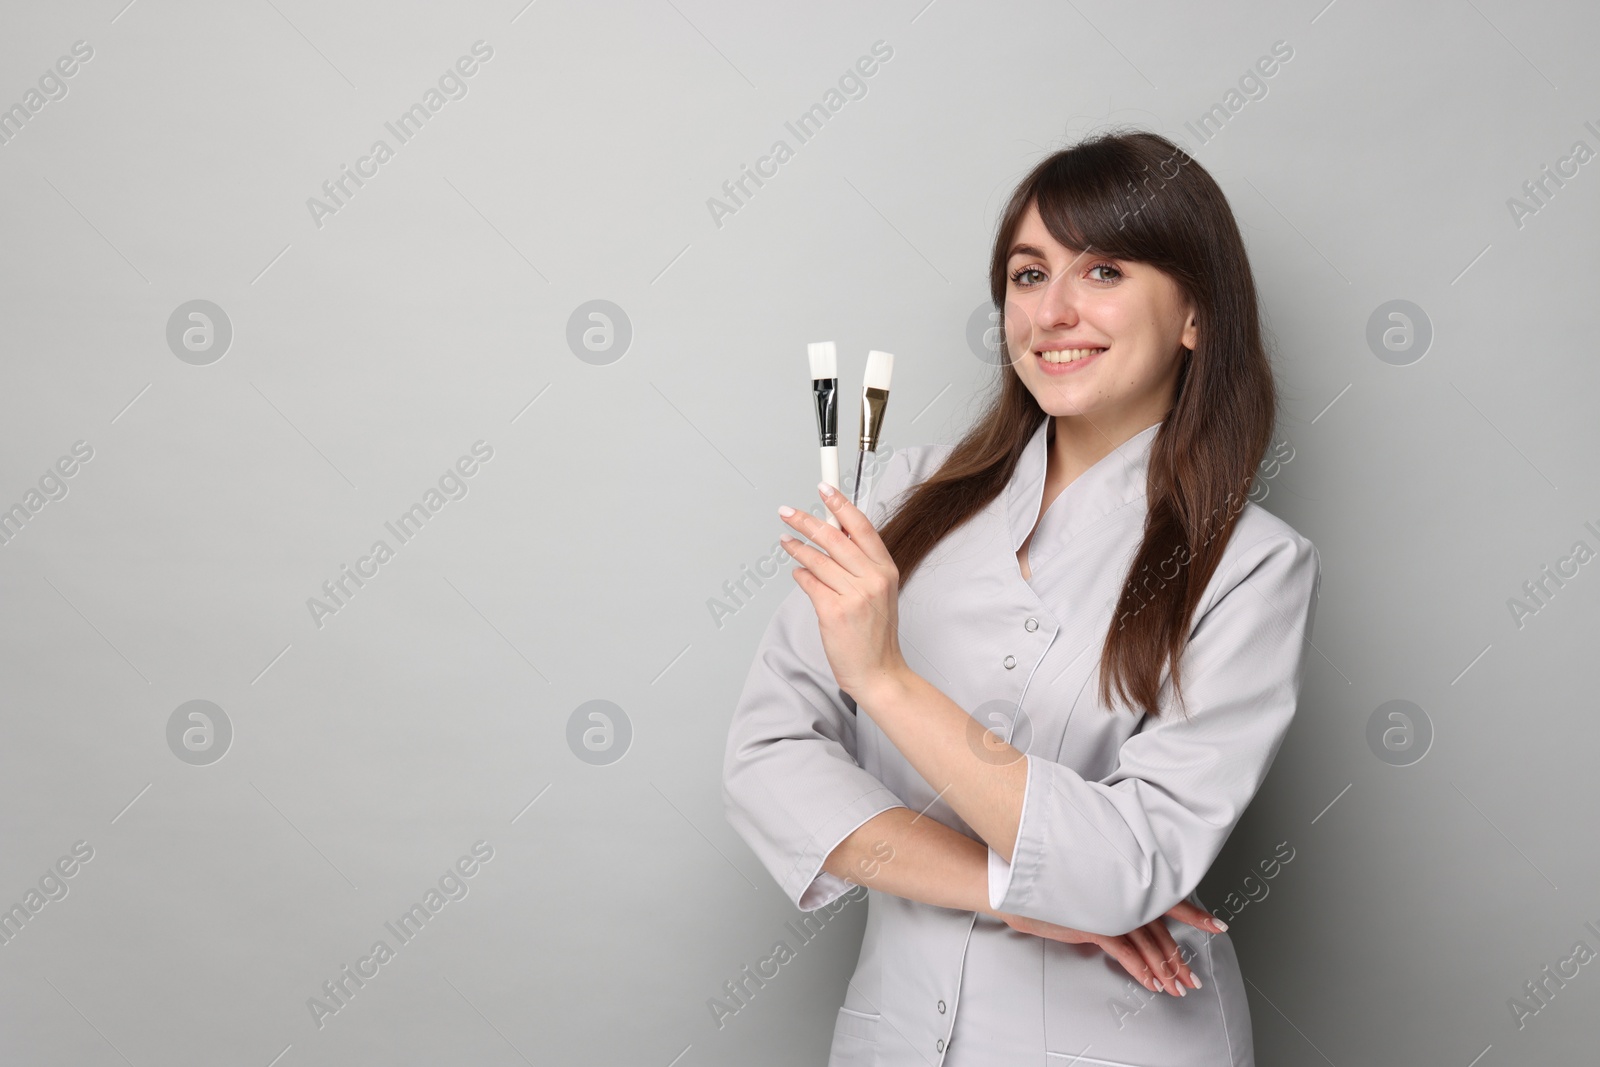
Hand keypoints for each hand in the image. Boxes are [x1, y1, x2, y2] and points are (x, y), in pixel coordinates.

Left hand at [777, 482, 906, 699]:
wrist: (878, 672)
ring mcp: (854, 596)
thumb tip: (833, 537)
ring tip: (785, 540)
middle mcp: (872, 580)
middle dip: (806, 520)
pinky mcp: (834, 612)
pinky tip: (798, 572)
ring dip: (797, 547)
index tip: (824, 488)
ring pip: (817, 560)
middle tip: (788, 511)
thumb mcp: (880, 593)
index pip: (861, 527)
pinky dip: (800, 575)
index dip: (841, 504)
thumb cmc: (876, 634)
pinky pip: (809, 583)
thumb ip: (861, 565)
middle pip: (834, 538)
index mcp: (886, 571)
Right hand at [995, 901, 1226, 995]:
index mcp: (1127, 885)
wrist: (1027, 885)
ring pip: (1149, 945)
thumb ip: (1111, 903)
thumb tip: (1123, 922)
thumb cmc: (1054, 886)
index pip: (1169, 901)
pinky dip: (1141, 969)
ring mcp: (1112, 909)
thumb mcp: (1090, 892)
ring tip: (1177, 989)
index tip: (1218, 925)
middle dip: (1179, 960)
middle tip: (1193, 978)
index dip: (1195, 914)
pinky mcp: (1097, 923)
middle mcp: (1125, 895)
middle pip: (1162, 932)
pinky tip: (1151, 983)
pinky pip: (1126, 952)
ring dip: (1165, 971)